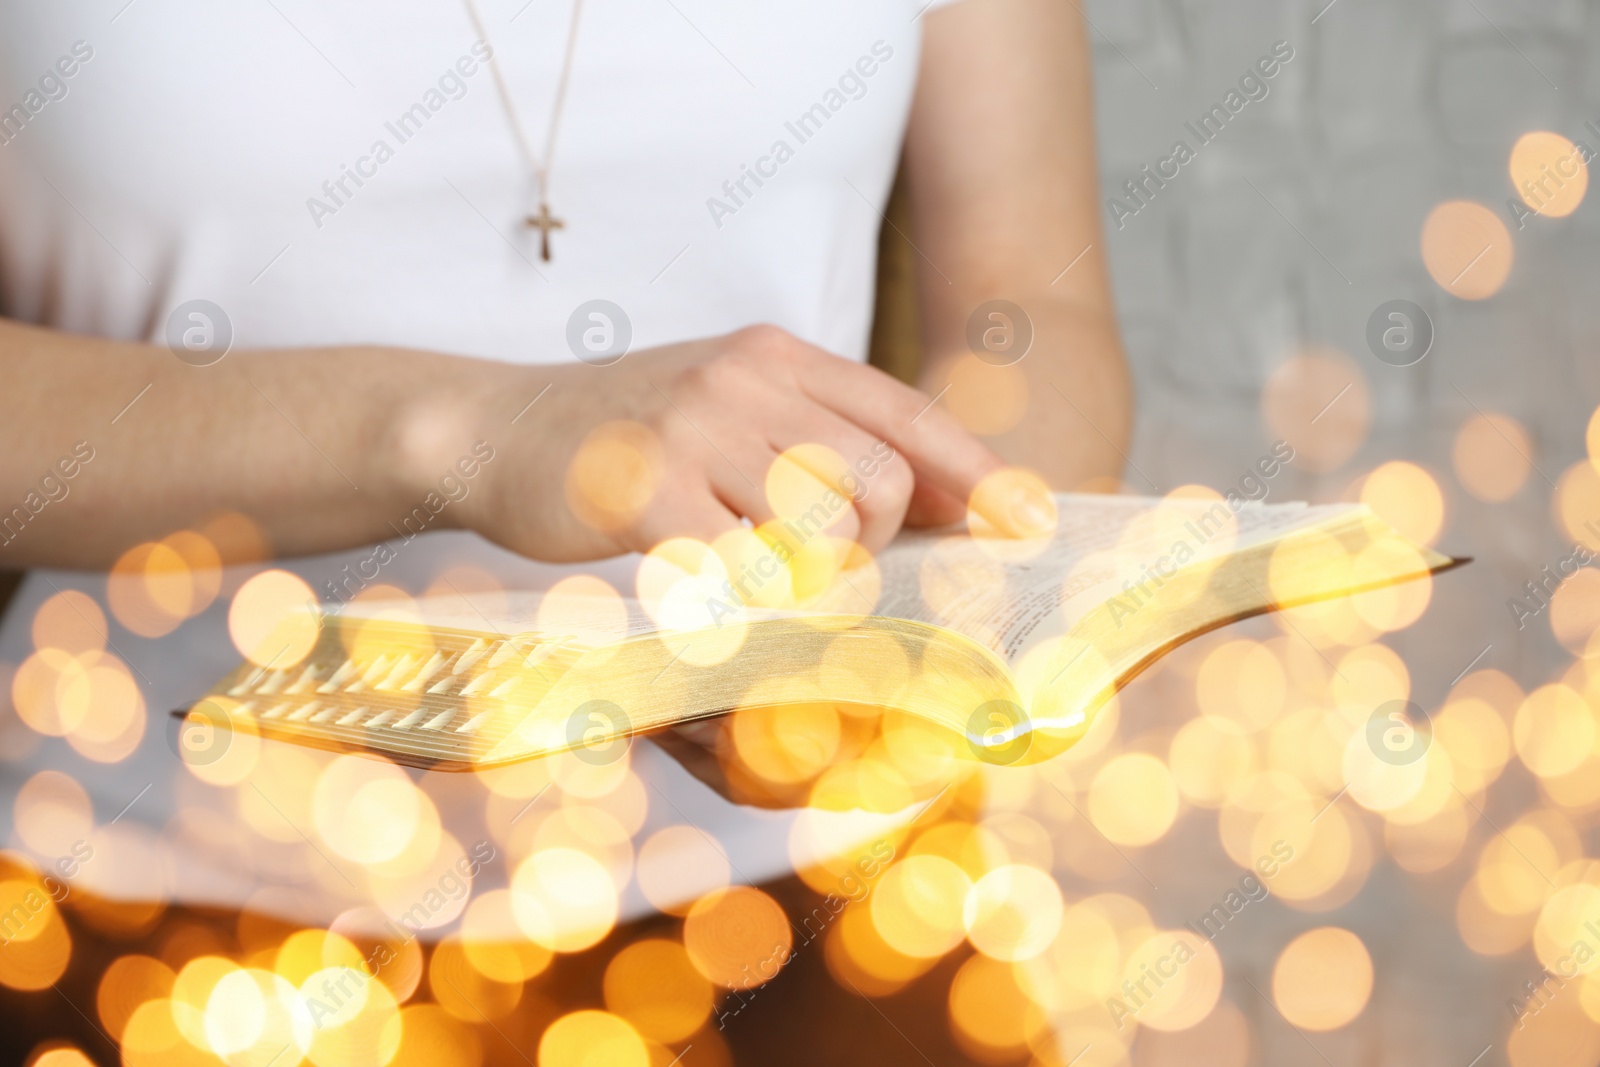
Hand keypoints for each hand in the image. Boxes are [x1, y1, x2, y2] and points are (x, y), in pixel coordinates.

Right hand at [436, 325, 1005, 562]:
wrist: (488, 428)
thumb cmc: (622, 438)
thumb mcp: (725, 408)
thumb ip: (812, 439)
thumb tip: (921, 505)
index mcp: (776, 356)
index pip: (905, 412)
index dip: (975, 474)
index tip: (1030, 523)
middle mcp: (747, 378)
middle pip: (882, 477)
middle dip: (873, 540)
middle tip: (816, 564)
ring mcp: (695, 426)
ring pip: (822, 524)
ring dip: (808, 574)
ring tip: (750, 573)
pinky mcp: (644, 485)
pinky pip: (741, 566)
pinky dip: (744, 600)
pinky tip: (709, 595)